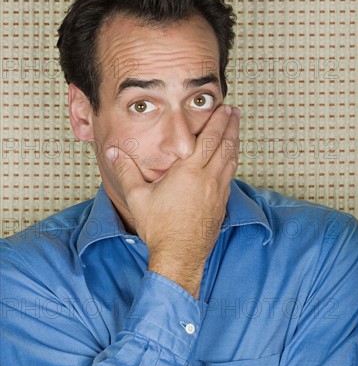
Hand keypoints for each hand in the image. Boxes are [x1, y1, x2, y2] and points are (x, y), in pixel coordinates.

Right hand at [105, 104, 239, 296]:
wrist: (179, 256)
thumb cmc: (159, 227)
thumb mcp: (137, 197)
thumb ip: (126, 172)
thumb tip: (113, 153)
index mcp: (189, 172)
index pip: (209, 139)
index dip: (219, 121)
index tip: (225, 108)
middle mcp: (208, 179)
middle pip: (225, 145)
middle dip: (231, 126)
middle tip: (235, 112)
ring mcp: (218, 192)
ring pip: (231, 161)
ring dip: (234, 143)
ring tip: (235, 131)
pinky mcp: (221, 205)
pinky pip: (230, 177)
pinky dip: (232, 163)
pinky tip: (230, 161)